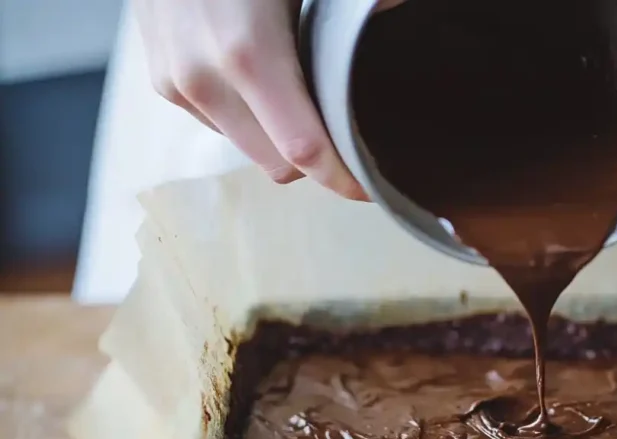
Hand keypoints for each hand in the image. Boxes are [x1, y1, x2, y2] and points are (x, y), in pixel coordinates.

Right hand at [135, 0, 401, 199]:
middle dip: (315, 160)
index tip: (370, 186)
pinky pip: (221, 126)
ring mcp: (177, 85)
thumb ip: (346, 4)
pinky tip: (263, 81)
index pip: (304, 152)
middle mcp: (205, 81)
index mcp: (247, 55)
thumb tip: (397, 6)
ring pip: (249, 150)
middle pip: (278, 165)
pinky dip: (249, 118)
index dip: (342, 179)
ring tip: (302, 97)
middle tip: (348, 133)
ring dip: (279, 139)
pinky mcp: (162, 84)